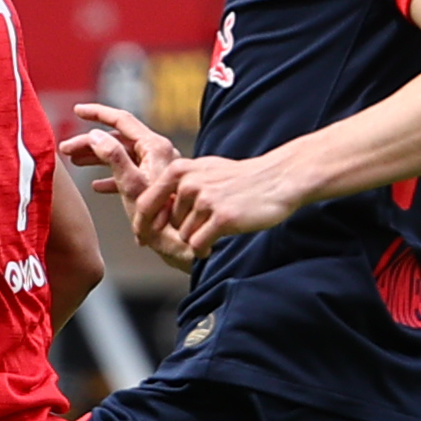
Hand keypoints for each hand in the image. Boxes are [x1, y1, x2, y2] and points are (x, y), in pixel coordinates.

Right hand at [60, 104, 191, 267]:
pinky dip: (111, 176)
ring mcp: (158, 169)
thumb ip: (112, 157)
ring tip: (76, 163)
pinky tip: (98, 187)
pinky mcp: (157, 185)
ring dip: (98, 158)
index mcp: (154, 147)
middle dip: (90, 142)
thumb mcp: (131, 185)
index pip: (122, 120)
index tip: (77, 110)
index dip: (97, 113)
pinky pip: (129, 173)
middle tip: (67, 149)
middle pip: (118, 139)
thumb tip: (94, 135)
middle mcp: (159, 153)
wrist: (182, 244)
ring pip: (122, 155)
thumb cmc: (159, 219)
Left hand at [156, 150, 303, 257]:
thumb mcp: (204, 171)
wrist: (278, 179)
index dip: (142, 224)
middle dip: (184, 231)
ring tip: (217, 227)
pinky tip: (213, 245)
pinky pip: (197, 245)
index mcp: (180, 170)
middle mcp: (189, 184)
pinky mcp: (222, 218)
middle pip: (171, 224)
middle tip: (205, 226)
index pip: (146, 202)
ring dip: (198, 239)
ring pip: (184, 236)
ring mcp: (205, 200)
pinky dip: (203, 250)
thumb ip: (178, 186)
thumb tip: (151, 209)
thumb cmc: (240, 178)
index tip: (142, 239)